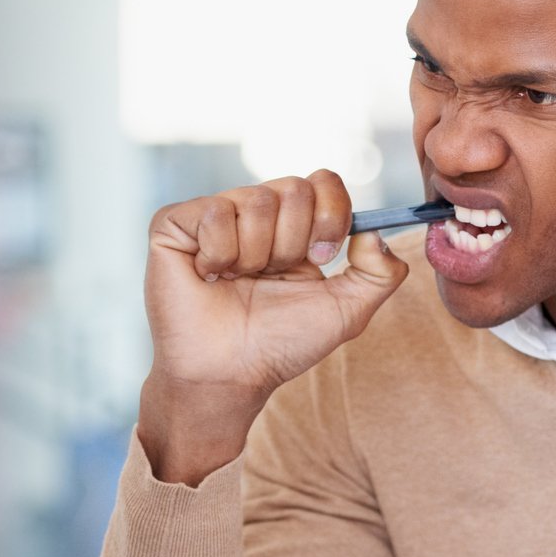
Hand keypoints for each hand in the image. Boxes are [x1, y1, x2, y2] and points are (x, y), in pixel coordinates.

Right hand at [139, 171, 407, 483]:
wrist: (231, 374)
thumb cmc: (282, 344)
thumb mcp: (348, 311)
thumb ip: (381, 273)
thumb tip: (375, 231)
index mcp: (293, 224)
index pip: (324, 182)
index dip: (330, 217)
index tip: (321, 259)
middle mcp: (254, 211)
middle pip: (295, 189)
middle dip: (292, 244)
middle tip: (270, 277)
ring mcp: (213, 215)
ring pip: (256, 201)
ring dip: (256, 255)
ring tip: (237, 281)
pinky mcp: (174, 224)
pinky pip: (213, 213)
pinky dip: (220, 254)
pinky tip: (209, 277)